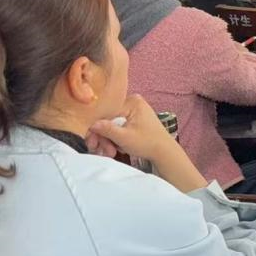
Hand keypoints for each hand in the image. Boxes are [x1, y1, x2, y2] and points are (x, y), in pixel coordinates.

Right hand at [89, 95, 207, 192]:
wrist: (164, 152)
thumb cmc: (148, 143)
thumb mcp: (124, 137)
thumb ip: (107, 130)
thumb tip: (91, 125)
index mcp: (131, 102)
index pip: (105, 114)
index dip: (96, 129)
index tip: (91, 143)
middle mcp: (132, 102)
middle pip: (108, 120)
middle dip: (103, 138)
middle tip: (100, 151)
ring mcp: (133, 111)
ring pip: (112, 125)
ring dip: (108, 140)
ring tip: (111, 153)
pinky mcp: (134, 119)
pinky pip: (118, 127)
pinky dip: (115, 139)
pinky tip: (117, 148)